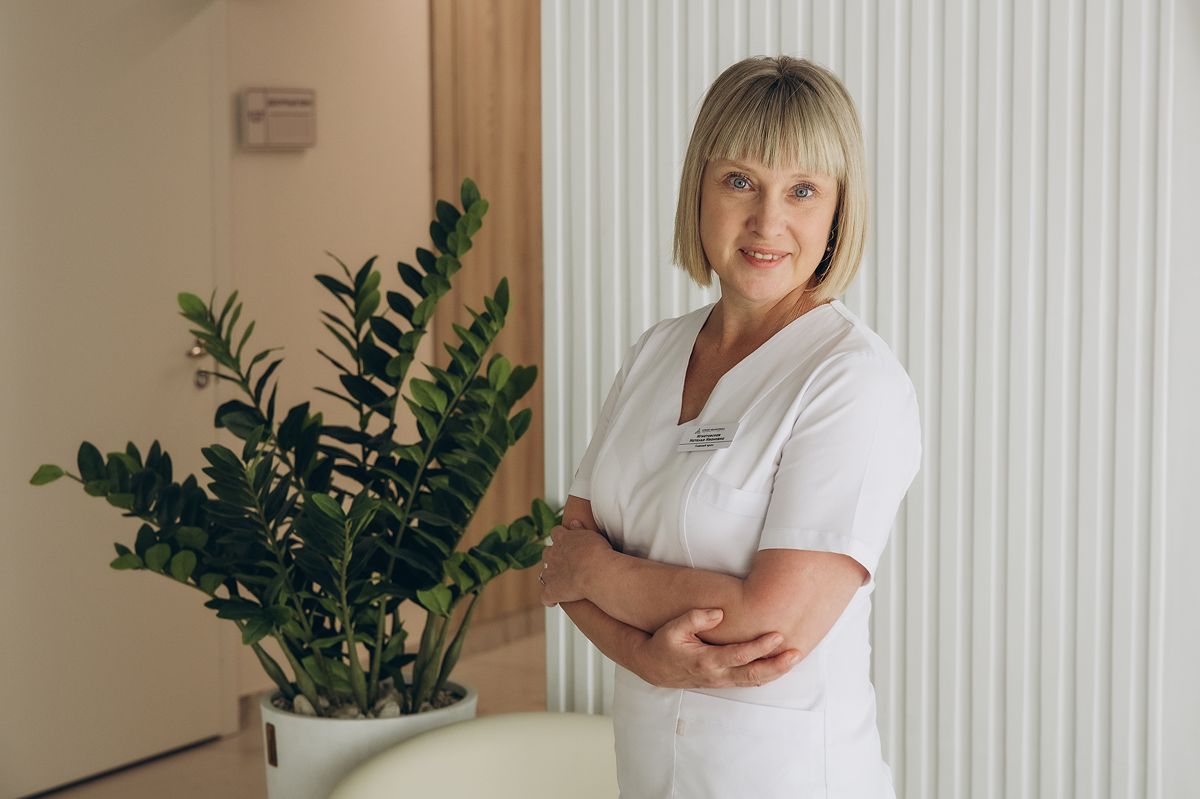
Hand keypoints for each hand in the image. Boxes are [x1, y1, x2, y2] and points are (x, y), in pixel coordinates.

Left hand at [539, 520, 612, 606]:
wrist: (596, 571)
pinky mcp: (552, 591)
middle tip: (565, 562)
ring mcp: (550, 574)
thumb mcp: (589, 534)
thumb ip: (579, 528)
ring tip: (561, 581)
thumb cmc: (597, 552)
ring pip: (544, 574)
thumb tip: (573, 522)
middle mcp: (552, 555)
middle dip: (553, 557)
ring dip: (550, 577)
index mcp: (562, 539)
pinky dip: (549, 599)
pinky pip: (546, 597)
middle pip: (547, 553)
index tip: (566, 541)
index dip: (561, 538)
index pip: (556, 533)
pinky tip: (554, 601)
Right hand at [634, 608, 800, 688]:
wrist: (655, 668)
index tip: (776, 636)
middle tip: (796, 654)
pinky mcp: (723, 682)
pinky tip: (779, 666)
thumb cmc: (665, 645)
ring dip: (775, 672)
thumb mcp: (673, 628)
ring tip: (794, 659)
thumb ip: (695, 618)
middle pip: (753, 675)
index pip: (739, 656)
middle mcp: (717, 675)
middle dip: (776, 666)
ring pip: (753, 682)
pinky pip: (748, 682)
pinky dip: (765, 675)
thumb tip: (720, 612)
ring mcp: (721, 681)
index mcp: (706, 661)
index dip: (759, 647)